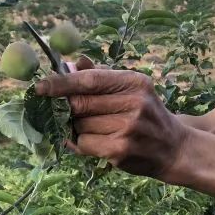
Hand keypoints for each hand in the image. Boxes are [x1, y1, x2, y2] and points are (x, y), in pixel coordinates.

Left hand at [34, 66, 190, 178]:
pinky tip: (98, 142)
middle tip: (71, 112)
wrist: (174, 148)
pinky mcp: (120, 150)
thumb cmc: (147, 116)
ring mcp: (127, 128)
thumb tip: (72, 64)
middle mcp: (134, 103)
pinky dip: (82, 143)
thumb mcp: (132, 90)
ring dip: (79, 128)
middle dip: (69, 109)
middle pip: (79, 103)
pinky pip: (84, 144)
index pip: (90, 79)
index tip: (39, 87)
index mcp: (134, 82)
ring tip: (99, 130)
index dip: (61, 82)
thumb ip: (102, 76)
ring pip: (79, 125)